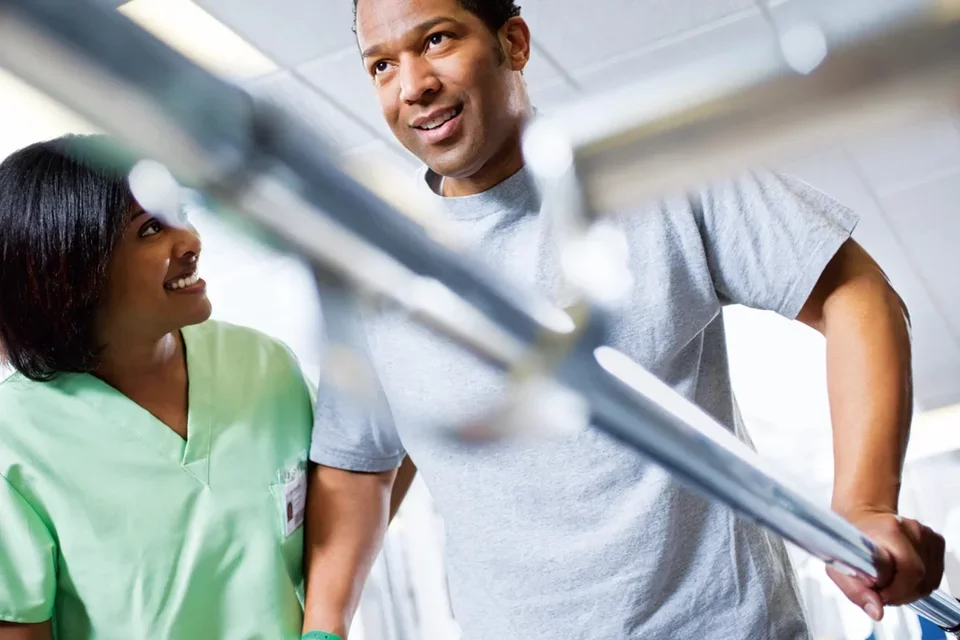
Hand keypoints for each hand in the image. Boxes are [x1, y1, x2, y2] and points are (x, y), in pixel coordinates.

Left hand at [827, 508, 945, 620]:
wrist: (861, 517)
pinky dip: (920, 583)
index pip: (904, 568)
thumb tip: (877, 611)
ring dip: (909, 589)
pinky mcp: (934, 540)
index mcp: (885, 530)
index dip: (890, 589)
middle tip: (882, 589)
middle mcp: (908, 528)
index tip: (876, 590)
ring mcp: (924, 533)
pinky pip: (935, 575)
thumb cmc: (849, 540)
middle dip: (900, 593)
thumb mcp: (839, 566)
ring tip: (890, 581)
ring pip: (928, 580)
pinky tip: (902, 575)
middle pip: (919, 577)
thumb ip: (856, 590)